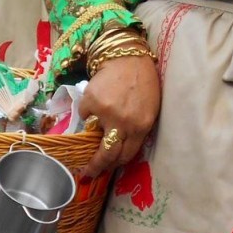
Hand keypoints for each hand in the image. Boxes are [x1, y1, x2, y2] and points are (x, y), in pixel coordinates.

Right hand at [78, 56, 160, 178]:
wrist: (129, 59)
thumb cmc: (143, 84)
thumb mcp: (147, 111)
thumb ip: (135, 130)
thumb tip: (117, 147)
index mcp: (141, 127)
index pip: (126, 155)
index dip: (114, 165)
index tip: (107, 170)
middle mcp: (123, 123)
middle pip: (107, 154)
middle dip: (96, 167)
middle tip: (88, 173)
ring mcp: (105, 113)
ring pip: (92, 135)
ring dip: (92, 132)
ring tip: (99, 120)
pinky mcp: (91, 103)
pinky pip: (84, 115)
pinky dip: (89, 110)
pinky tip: (99, 98)